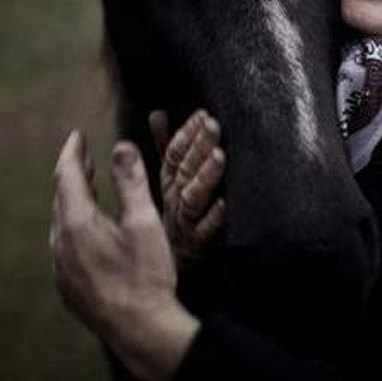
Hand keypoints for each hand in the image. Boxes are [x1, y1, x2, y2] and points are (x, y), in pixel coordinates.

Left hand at [50, 131, 198, 380]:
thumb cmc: (146, 275)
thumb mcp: (144, 221)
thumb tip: (122, 146)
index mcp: (77, 224)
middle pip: (61, 199)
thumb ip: (131, 181)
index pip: (68, 176)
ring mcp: (61, 268)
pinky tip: (89, 230)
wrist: (141, 329)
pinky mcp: (68, 286)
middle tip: (84, 156)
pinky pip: (64, 246)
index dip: (72, 153)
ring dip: (73, 200)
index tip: (77, 136)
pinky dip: (74, 226)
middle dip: (74, 174)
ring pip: (61, 223)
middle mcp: (61, 245)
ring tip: (88, 187)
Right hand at [150, 110, 226, 264]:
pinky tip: (224, 205)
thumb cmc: (172, 218)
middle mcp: (175, 200)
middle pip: (185, 170)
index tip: (202, 115)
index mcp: (169, 184)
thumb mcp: (168, 180)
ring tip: (219, 156)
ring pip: (193, 197)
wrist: (168, 267)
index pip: (174, 154)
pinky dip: (213, 218)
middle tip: (213, 126)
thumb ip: (165, 147)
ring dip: (206, 176)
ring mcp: (186, 222)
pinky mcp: (197, 245)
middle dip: (199, 146)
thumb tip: (157, 114)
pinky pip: (205, 232)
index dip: (187, 134)